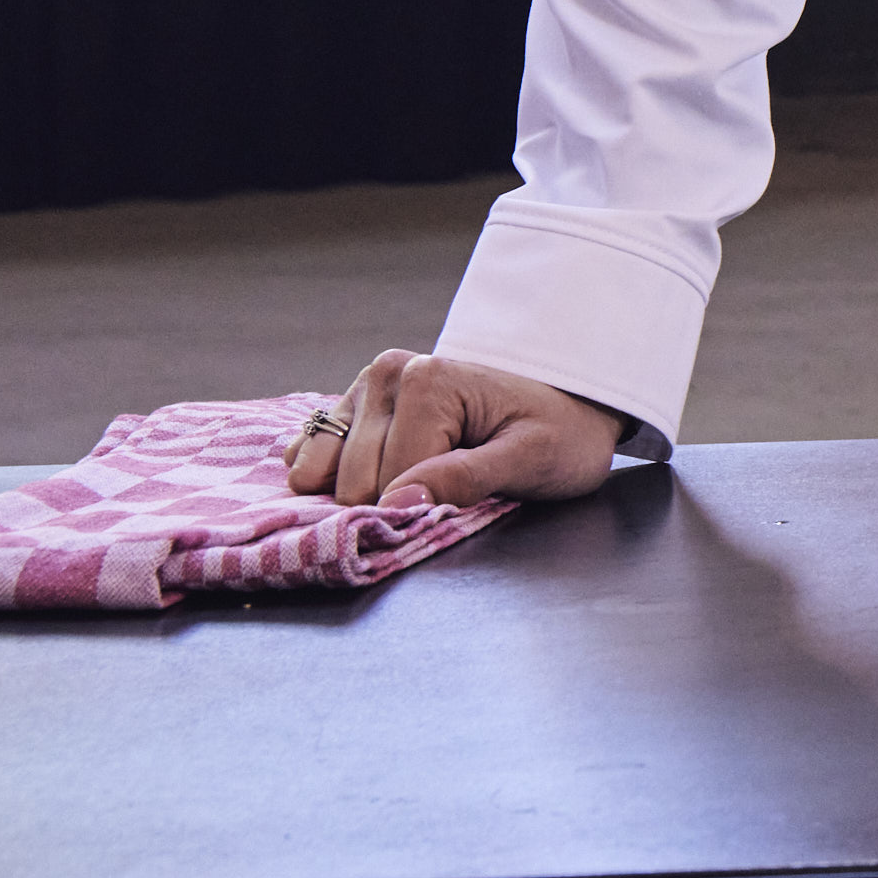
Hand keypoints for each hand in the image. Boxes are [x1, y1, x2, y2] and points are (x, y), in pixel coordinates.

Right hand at [284, 349, 626, 510]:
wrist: (570, 407)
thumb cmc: (560, 433)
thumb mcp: (533, 459)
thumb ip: (467, 479)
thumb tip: (396, 502)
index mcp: (428, 380)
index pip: (389, 482)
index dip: (426, 504)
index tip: (469, 495)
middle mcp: (387, 373)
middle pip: (352, 482)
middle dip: (396, 498)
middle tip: (450, 483)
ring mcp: (364, 388)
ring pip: (319, 474)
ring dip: (360, 491)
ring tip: (416, 479)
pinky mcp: (350, 408)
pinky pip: (307, 458)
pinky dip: (332, 481)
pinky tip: (380, 475)